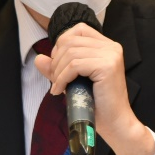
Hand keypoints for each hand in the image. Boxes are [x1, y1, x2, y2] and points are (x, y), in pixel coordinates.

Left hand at [34, 23, 154, 154]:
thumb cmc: (97, 104)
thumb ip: (57, 68)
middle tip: (55, 80)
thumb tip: (39, 58)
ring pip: (70, 53)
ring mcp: (111, 55)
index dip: (62, 44)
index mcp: (107, 46)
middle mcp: (111, 46)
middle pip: (70, 41)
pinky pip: (74, 65)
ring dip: (57, 71)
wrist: (115, 124)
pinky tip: (60, 90)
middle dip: (56, 60)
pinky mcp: (107, 66)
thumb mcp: (74, 81)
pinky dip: (62, 78)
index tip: (58, 66)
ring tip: (58, 87)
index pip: (78, 30)